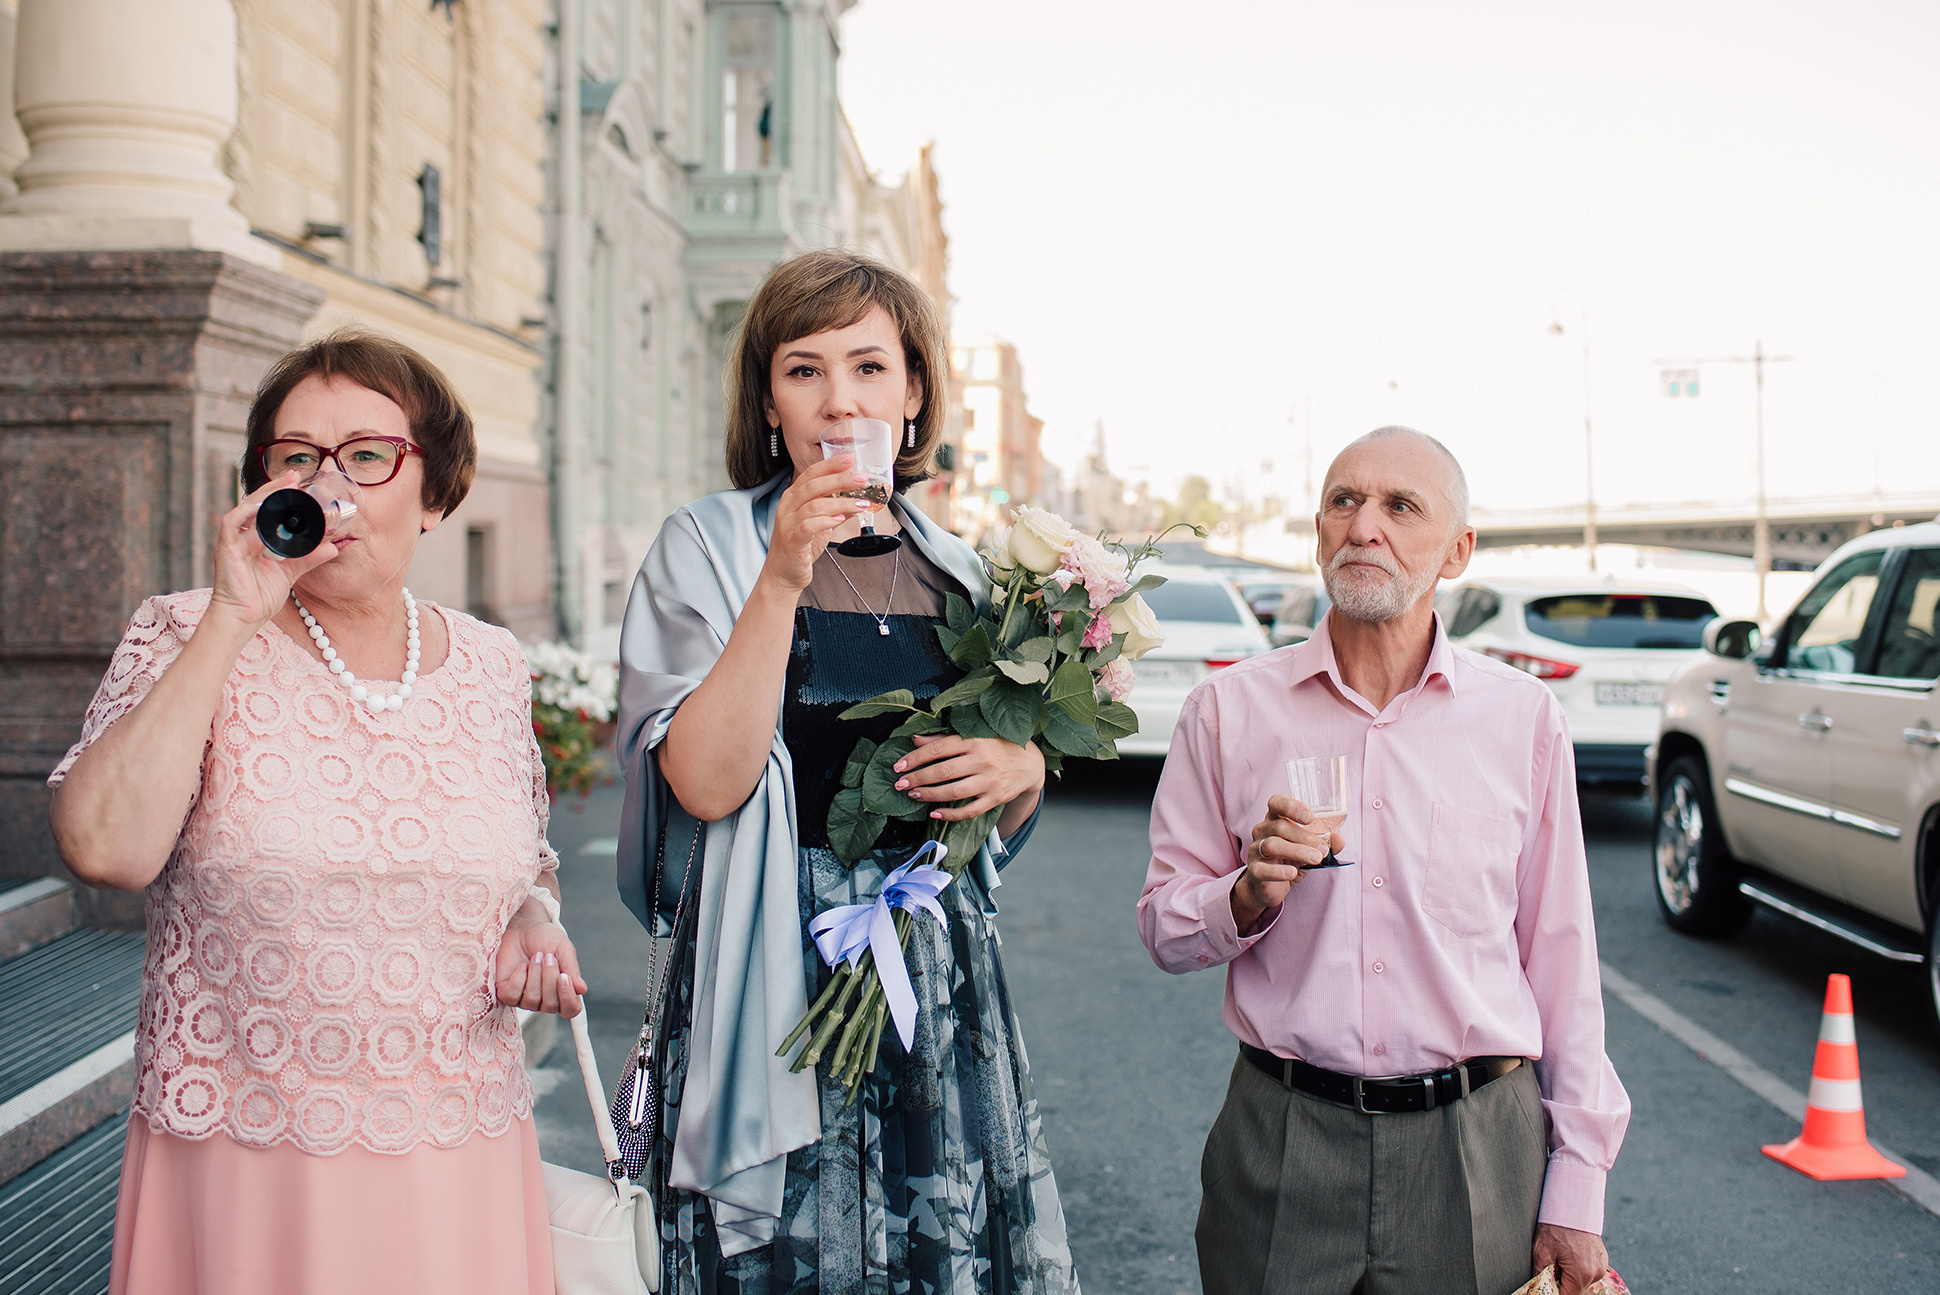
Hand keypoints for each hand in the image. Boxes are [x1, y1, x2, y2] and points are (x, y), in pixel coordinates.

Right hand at [207, 470, 343, 632]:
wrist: (243, 618)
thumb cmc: (260, 596)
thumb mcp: (290, 573)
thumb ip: (309, 558)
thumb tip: (333, 547)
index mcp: (257, 539)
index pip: (269, 510)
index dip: (283, 496)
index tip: (301, 484)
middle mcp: (244, 536)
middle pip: (258, 504)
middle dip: (276, 488)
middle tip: (295, 476)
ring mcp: (233, 540)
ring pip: (246, 508)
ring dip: (265, 495)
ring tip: (284, 485)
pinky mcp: (225, 548)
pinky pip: (231, 523)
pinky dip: (246, 512)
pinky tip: (261, 506)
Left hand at [494, 902, 587, 1017]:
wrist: (524, 927)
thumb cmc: (546, 939)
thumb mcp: (564, 950)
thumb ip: (572, 970)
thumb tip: (581, 989)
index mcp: (563, 991)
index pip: (570, 1010)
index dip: (568, 998)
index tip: (564, 977)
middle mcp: (544, 1000)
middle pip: (550, 1005)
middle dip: (549, 979)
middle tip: (548, 957)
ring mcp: (524, 998)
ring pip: (531, 1000)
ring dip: (534, 975)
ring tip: (536, 957)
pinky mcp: (506, 993)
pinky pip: (512, 996)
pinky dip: (518, 979)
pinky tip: (522, 966)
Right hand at [760, 452, 877, 592]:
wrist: (783, 575)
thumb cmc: (799, 548)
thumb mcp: (820, 526)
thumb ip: (835, 512)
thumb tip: (857, 501)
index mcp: (792, 498)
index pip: (810, 474)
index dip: (829, 465)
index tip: (849, 458)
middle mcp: (788, 507)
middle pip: (814, 485)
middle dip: (839, 479)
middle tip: (860, 478)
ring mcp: (788, 523)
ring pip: (815, 505)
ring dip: (841, 503)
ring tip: (860, 503)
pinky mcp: (793, 541)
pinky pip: (809, 526)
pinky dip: (826, 521)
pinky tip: (839, 520)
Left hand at [893, 733, 1044, 821]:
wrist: (1030, 763)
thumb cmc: (997, 746)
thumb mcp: (975, 735)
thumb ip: (945, 739)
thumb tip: (915, 740)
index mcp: (975, 740)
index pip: (939, 749)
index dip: (916, 758)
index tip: (899, 766)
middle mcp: (983, 760)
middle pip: (943, 772)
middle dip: (918, 779)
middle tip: (900, 784)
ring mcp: (990, 781)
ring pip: (954, 792)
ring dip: (930, 795)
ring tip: (914, 795)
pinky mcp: (996, 798)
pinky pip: (970, 811)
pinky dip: (950, 814)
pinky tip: (935, 813)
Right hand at [1231, 795, 1343, 931]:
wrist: (1271, 886)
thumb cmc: (1290, 860)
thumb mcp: (1310, 849)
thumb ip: (1326, 843)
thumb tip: (1339, 839)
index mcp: (1275, 819)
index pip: (1276, 803)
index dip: (1291, 806)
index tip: (1310, 817)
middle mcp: (1262, 830)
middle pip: (1279, 826)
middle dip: (1304, 836)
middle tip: (1323, 848)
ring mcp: (1256, 850)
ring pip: (1273, 845)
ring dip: (1297, 851)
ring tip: (1316, 858)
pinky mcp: (1255, 871)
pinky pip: (1264, 869)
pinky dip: (1279, 871)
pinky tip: (1292, 873)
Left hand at [1532, 1223, 1609, 1294]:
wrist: (1572, 1206)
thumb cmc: (1556, 1227)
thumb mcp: (1541, 1252)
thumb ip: (1540, 1275)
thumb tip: (1538, 1287)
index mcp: (1582, 1273)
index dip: (1556, 1292)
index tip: (1549, 1284)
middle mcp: (1596, 1272)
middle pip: (1576, 1289)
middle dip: (1563, 1283)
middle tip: (1553, 1268)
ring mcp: (1601, 1266)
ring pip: (1583, 1281)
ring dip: (1572, 1276)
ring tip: (1562, 1258)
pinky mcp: (1603, 1259)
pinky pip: (1590, 1271)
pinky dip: (1580, 1268)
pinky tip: (1571, 1255)